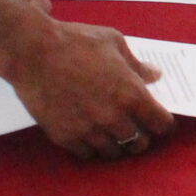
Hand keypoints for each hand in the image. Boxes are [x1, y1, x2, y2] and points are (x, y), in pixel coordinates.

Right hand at [0, 16, 174, 160]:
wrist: (32, 52)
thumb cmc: (75, 41)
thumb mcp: (113, 43)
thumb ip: (136, 64)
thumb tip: (155, 75)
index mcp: (130, 93)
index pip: (160, 123)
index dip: (162, 123)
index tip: (159, 121)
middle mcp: (113, 117)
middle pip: (138, 143)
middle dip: (141, 137)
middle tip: (137, 131)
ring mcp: (88, 130)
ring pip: (112, 153)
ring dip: (116, 146)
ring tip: (113, 137)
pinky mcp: (65, 136)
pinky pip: (86, 154)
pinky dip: (91, 149)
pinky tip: (91, 139)